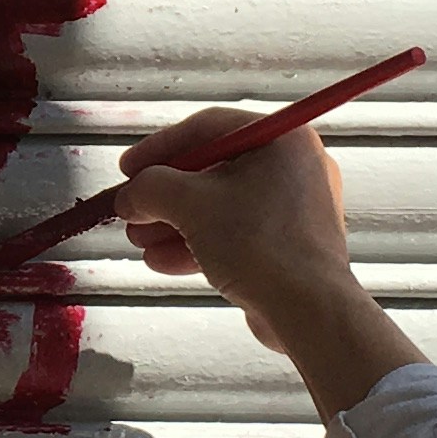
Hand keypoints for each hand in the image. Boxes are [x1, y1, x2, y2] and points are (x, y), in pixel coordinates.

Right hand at [116, 110, 424, 418]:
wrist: (308, 309)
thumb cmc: (259, 243)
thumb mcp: (190, 203)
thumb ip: (151, 188)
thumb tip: (129, 194)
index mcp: (282, 140)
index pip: (209, 128)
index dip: (160, 147)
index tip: (128, 169)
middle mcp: (295, 168)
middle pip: (213, 170)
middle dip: (165, 195)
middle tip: (132, 209)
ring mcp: (295, 210)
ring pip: (222, 207)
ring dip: (175, 223)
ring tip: (139, 240)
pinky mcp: (290, 247)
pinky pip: (237, 235)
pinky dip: (200, 244)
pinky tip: (162, 261)